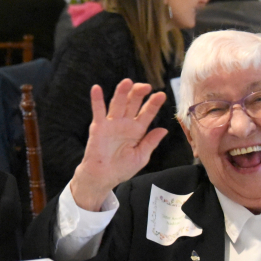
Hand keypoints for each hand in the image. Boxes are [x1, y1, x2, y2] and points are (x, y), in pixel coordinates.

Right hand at [70, 79, 167, 210]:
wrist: (103, 177)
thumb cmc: (122, 168)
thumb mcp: (141, 157)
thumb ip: (150, 142)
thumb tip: (164, 130)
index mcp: (137, 130)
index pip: (147, 113)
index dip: (153, 104)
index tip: (161, 95)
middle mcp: (125, 123)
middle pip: (133, 104)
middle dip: (139, 94)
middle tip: (146, 86)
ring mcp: (112, 123)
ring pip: (118, 104)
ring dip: (122, 92)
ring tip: (127, 82)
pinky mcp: (99, 127)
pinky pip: (98, 111)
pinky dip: (97, 100)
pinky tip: (96, 88)